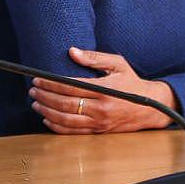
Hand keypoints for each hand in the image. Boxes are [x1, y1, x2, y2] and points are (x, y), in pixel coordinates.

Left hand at [28, 47, 177, 133]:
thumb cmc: (132, 82)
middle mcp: (101, 108)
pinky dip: (57, 126)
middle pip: (64, 104)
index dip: (51, 83)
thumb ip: (94, 58)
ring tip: (36, 103)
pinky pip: (73, 132)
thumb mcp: (118, 64)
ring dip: (47, 111)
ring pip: (66, 120)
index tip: (38, 79)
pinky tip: (47, 118)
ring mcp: (99, 122)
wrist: (151, 107)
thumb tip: (72, 52)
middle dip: (45, 97)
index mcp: (105, 89)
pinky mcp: (98, 132)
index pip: (70, 86)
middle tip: (33, 91)